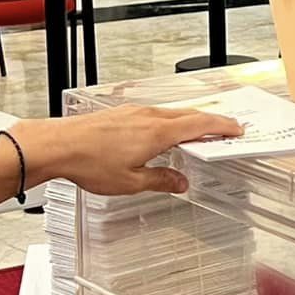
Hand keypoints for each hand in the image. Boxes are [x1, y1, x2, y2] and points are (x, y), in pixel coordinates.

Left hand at [11, 105, 241, 195]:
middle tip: (224, 130)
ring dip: (189, 121)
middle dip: (210, 122)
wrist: (57, 145)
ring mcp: (134, 112)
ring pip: (171, 113)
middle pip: (189, 115)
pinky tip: (161, 132)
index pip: (201, 126)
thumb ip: (160, 180)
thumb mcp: (131, 182)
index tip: (237, 129)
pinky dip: (168, 120)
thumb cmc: (90, 162)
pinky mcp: (121, 113)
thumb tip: (179, 182)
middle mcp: (149, 117)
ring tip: (197, 132)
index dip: (222, 127)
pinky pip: (154, 113)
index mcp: (158, 133)